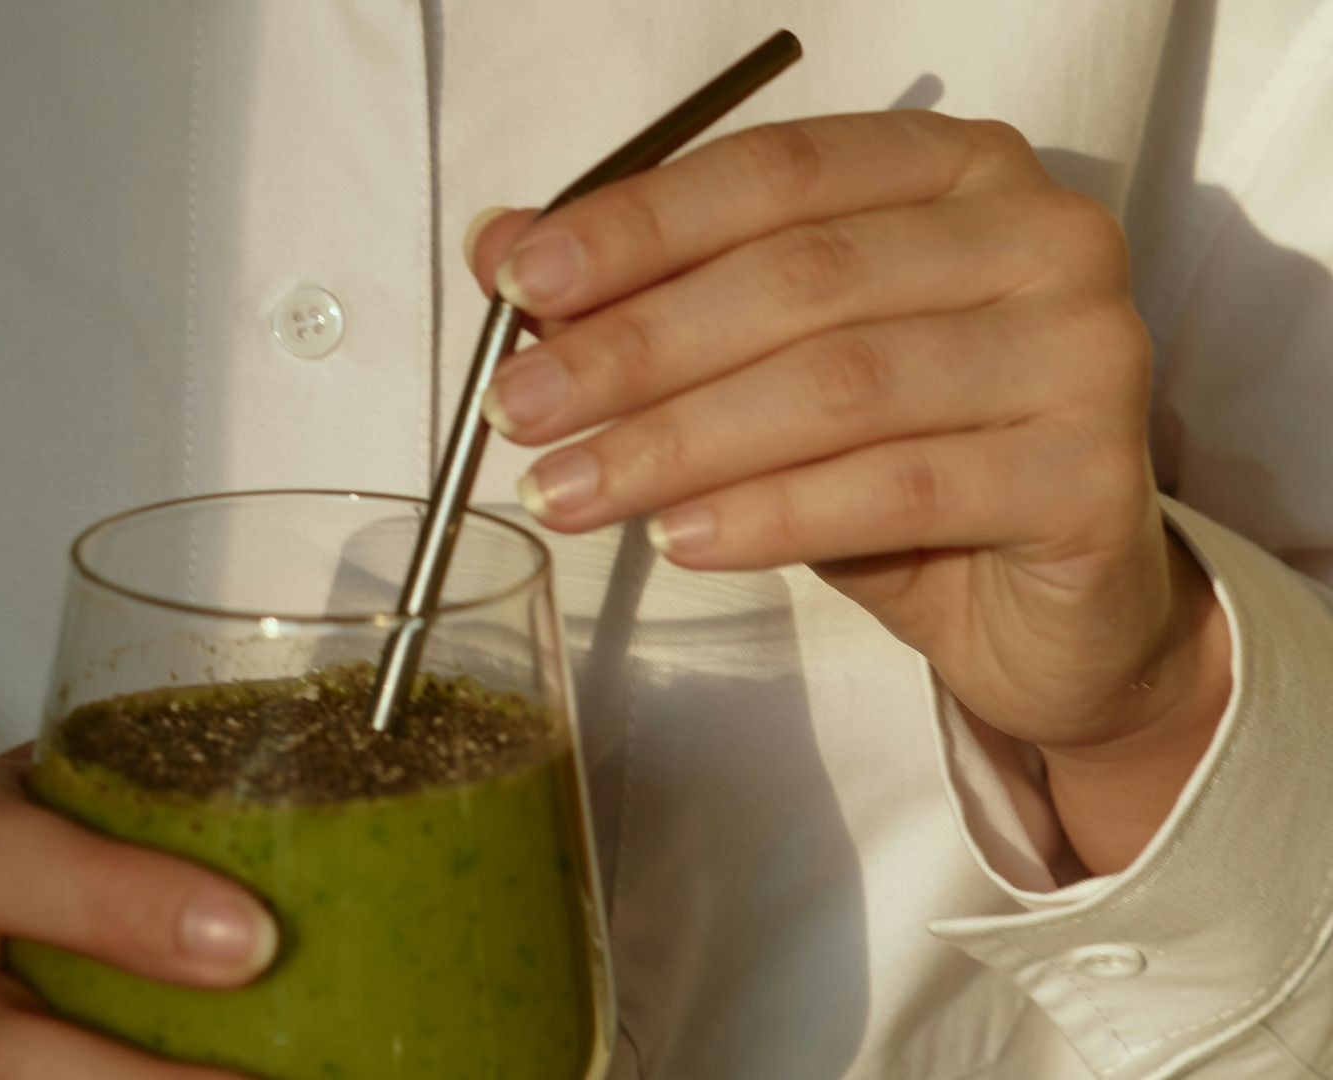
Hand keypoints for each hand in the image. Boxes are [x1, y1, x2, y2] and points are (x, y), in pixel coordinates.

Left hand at [465, 111, 1230, 873]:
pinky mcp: (1092, 475)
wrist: (1050, 613)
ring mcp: (1084, 348)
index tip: (518, 284)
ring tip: (568, 490)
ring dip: (678, 441)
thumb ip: (648, 298)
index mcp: (952, 171)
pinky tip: (679, 540)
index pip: (776, 171)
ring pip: (841, 384)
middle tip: (519, 410)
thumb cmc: (902, 468)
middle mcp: (1037, 234)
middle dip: (636, 347)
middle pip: (801, 276)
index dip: (638, 226)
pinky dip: (771, 515)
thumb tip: (498, 248)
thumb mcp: (763, 374)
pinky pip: (899, 487)